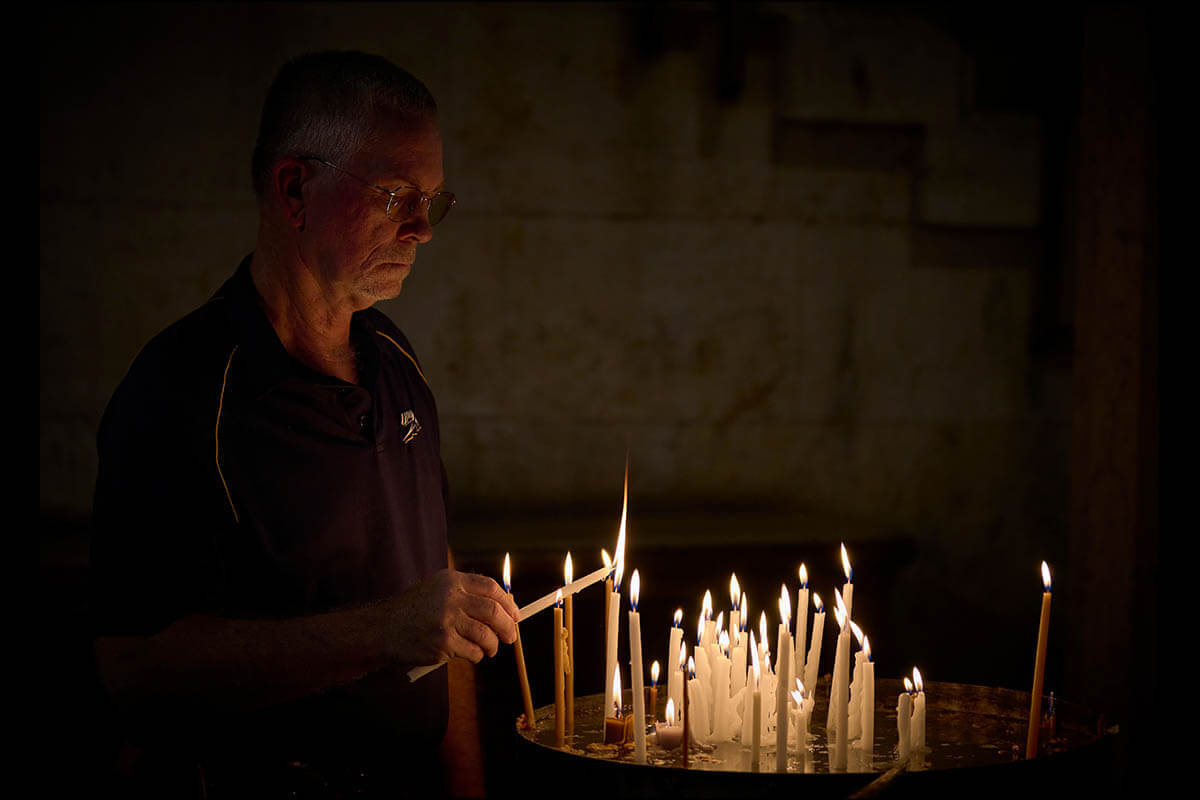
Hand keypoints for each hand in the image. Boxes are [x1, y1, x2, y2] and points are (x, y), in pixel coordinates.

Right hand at [386, 569, 520, 666]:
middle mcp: (451, 597)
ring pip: (486, 635)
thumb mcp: (437, 590)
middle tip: (510, 637)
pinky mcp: (443, 643)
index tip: (515, 615)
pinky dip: (476, 656)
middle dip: (508, 627)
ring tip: (489, 649)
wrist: (383, 629)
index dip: (507, 603)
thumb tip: (505, 608)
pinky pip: (473, 652)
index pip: (491, 588)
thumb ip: (466, 594)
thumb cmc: (414, 612)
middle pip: (493, 612)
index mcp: (452, 581)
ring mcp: (447, 620)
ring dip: (492, 645)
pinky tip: (470, 654)